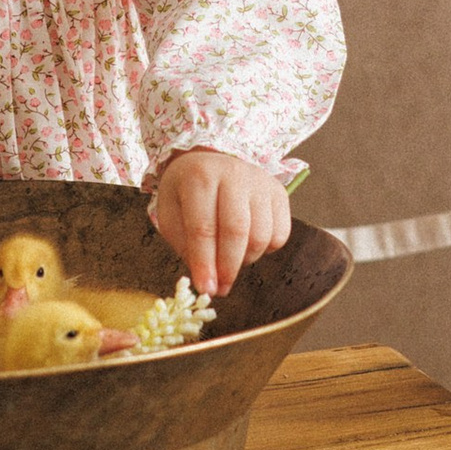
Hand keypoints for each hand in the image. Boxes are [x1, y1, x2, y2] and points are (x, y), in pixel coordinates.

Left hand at [150, 150, 289, 299]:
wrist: (211, 159)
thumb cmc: (187, 190)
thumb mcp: (171, 211)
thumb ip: (184, 244)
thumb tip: (207, 277)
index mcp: (199, 176)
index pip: (203, 227)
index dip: (204, 263)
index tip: (205, 289)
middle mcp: (234, 174)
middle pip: (236, 232)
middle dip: (228, 268)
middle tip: (220, 288)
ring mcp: (261, 182)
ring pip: (261, 236)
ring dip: (245, 260)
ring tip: (229, 261)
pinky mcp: (279, 192)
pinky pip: (280, 234)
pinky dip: (264, 250)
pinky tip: (247, 245)